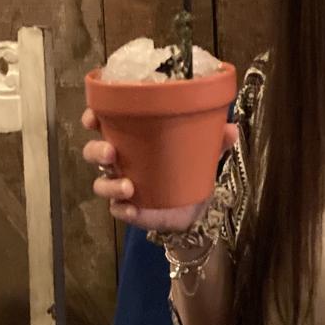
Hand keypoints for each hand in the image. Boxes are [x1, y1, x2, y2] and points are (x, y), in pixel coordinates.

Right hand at [81, 107, 238, 232]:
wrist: (193, 205)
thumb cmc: (189, 165)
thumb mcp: (204, 150)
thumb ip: (216, 140)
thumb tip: (231, 129)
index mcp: (133, 137)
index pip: (104, 122)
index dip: (93, 117)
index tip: (93, 115)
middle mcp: (121, 159)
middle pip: (93, 151)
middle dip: (97, 150)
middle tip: (111, 152)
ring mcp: (121, 184)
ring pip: (101, 182)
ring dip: (109, 184)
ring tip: (129, 186)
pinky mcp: (128, 208)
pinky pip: (116, 209)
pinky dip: (122, 209)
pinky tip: (133, 209)